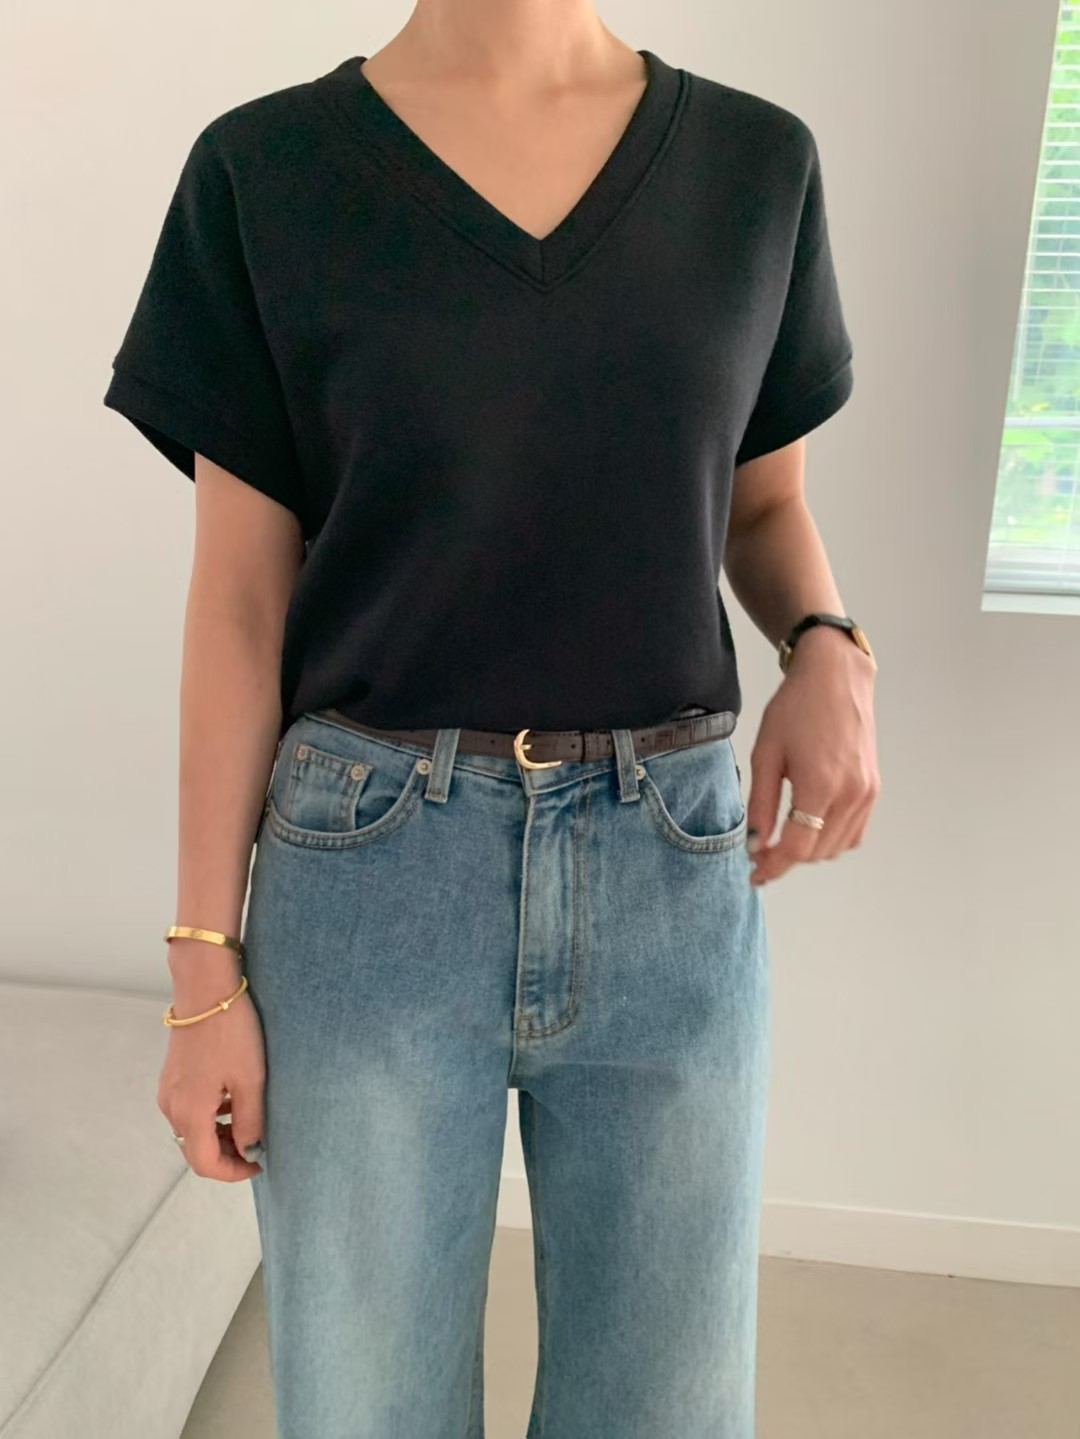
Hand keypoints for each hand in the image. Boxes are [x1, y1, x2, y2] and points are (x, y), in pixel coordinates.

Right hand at [157, 949, 265, 1180]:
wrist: (206, 987)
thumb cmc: (231, 1032)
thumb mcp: (250, 1080)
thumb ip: (250, 1121)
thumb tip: (250, 1151)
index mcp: (189, 1113)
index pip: (205, 1164)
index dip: (233, 1172)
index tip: (259, 1164)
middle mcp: (171, 1106)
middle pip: (195, 1150)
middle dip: (226, 1155)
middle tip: (257, 1145)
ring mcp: (169, 1090)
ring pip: (193, 1130)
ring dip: (219, 1135)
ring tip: (250, 1121)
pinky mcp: (173, 1076)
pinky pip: (189, 1109)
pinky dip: (211, 1115)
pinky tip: (233, 1099)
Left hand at [745, 624, 879, 884]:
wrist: (836, 677)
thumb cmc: (794, 708)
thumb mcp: (766, 753)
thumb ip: (761, 803)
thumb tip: (756, 844)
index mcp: (821, 785)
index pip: (798, 848)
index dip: (773, 866)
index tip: (754, 873)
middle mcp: (851, 794)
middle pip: (817, 852)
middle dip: (787, 858)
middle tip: (760, 851)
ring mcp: (867, 793)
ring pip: (837, 847)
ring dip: (809, 850)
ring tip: (783, 836)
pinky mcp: (874, 788)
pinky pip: (854, 832)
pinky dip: (831, 838)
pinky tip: (811, 824)